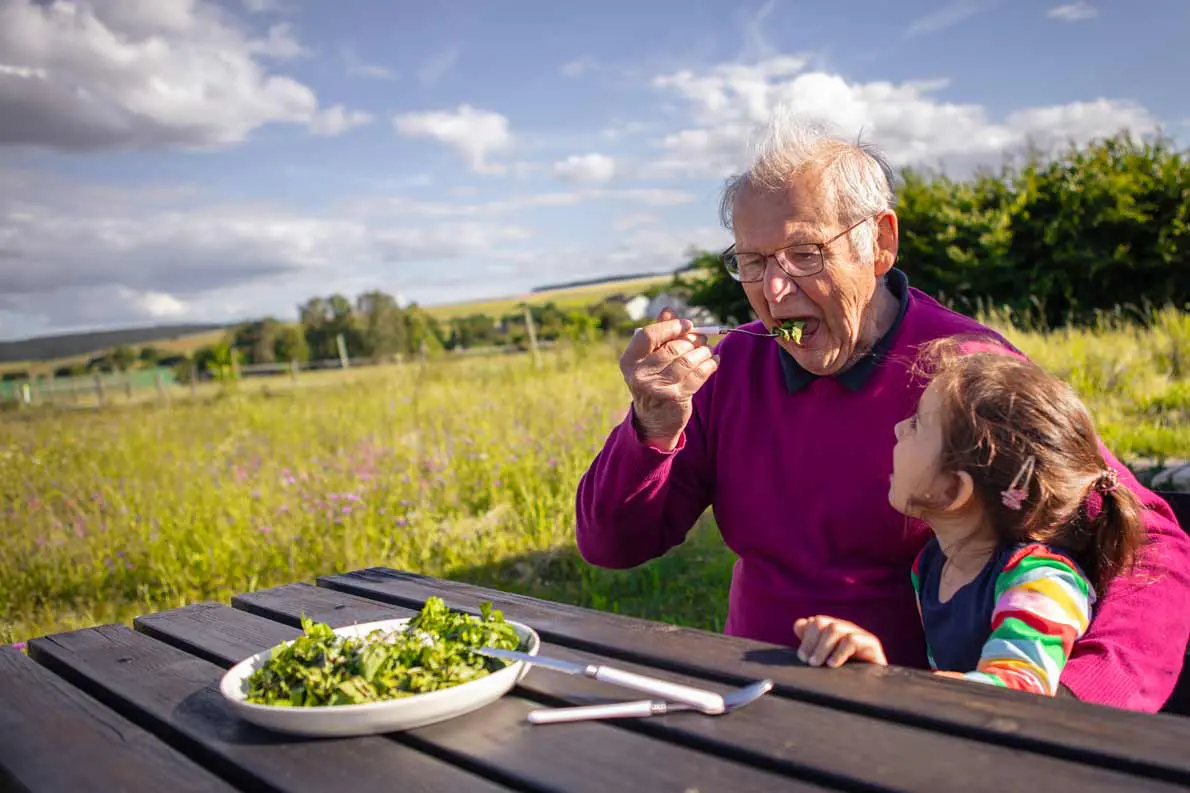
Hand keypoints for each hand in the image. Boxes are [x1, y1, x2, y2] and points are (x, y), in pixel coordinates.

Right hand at [619, 307, 718, 449]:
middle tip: (702, 338)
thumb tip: (668, 309)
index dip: (670, 326)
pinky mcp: (675, 398)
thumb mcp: (649, 359)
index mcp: (629, 360)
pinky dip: (709, 365)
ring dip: (703, 352)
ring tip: (707, 349)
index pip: (649, 335)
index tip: (687, 324)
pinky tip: (713, 361)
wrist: (654, 420)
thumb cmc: (653, 380)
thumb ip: (658, 334)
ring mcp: (657, 388)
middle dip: (692, 340)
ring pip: (688, 361)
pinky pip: (698, 375)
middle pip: (672, 348)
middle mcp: (640, 375)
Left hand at [793, 615, 888, 667]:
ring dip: (822, 647)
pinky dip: (839, 652)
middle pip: (821, 622)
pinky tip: (833, 664)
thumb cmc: (842, 676)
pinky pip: (852, 640)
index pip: (814, 622)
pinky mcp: (871, 644)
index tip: (802, 658)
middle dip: (811, 642)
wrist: (871, 690)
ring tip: (818, 664)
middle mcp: (844, 628)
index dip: (806, 637)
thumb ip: (809, 642)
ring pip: (834, 628)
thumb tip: (799, 623)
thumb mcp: (822, 660)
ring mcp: (858, 634)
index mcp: (831, 630)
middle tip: (809, 662)